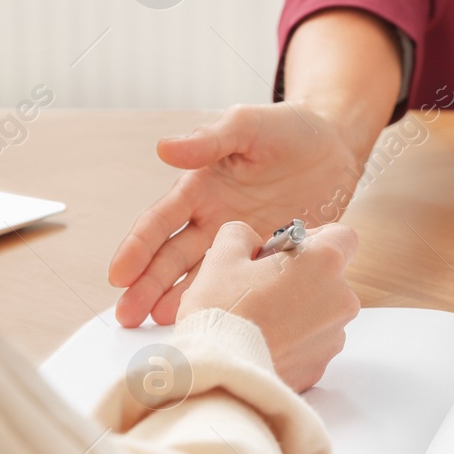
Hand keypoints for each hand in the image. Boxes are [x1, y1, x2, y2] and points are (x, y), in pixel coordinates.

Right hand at [109, 104, 364, 327]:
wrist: (335, 146)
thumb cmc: (285, 128)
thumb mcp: (246, 125)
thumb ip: (209, 140)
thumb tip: (163, 148)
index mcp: (199, 190)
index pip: (159, 223)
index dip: (137, 248)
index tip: (118, 276)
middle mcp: (213, 221)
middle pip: (172, 259)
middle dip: (147, 288)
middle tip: (128, 317)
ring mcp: (242, 244)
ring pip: (204, 279)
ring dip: (183, 303)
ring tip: (168, 329)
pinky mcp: (272, 259)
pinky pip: (249, 285)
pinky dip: (234, 304)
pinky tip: (224, 325)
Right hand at [179, 221, 361, 390]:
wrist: (217, 369)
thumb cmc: (222, 309)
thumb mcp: (223, 255)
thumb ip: (243, 235)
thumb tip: (251, 243)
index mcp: (324, 262)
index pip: (344, 237)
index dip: (316, 239)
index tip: (288, 251)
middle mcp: (341, 299)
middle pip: (331, 278)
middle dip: (303, 278)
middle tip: (263, 286)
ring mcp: (334, 337)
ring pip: (321, 313)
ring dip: (299, 311)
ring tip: (260, 318)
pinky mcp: (320, 367)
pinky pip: (311, 344)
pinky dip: (293, 341)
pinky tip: (263, 341)